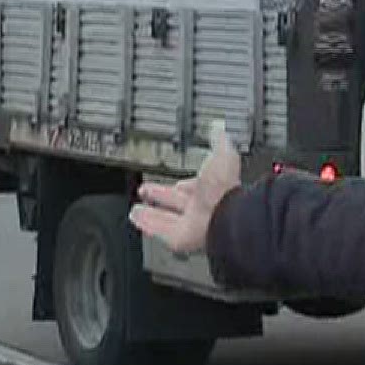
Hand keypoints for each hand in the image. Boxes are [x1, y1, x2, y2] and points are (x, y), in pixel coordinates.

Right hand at [131, 122, 242, 254]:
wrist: (228, 216)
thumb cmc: (228, 188)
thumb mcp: (223, 155)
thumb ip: (219, 142)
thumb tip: (218, 127)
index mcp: (212, 188)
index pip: (194, 185)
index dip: (184, 183)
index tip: (175, 181)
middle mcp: (200, 207)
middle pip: (176, 202)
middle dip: (161, 195)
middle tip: (146, 190)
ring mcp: (189, 223)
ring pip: (166, 218)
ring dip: (150, 213)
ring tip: (135, 209)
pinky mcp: (178, 236)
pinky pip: (158, 230)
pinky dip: (146, 223)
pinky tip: (135, 218)